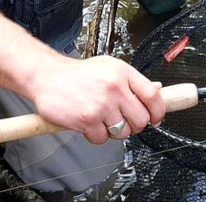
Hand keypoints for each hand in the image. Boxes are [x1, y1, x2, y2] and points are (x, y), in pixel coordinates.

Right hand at [28, 54, 165, 144]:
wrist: (47, 76)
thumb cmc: (78, 74)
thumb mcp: (109, 68)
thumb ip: (132, 82)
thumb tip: (157, 91)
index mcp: (123, 73)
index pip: (153, 96)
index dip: (158, 112)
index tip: (155, 119)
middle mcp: (115, 87)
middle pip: (141, 119)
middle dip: (135, 125)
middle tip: (124, 121)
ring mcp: (102, 104)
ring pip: (123, 132)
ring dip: (114, 131)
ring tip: (102, 119)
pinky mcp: (87, 119)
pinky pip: (102, 139)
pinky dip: (96, 135)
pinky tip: (88, 123)